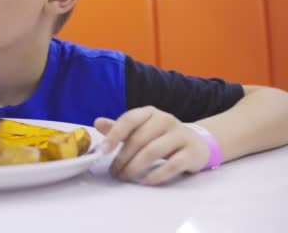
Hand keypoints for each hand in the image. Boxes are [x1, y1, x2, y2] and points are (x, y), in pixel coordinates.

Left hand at [94, 106, 209, 184]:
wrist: (196, 143)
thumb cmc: (161, 136)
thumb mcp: (140, 129)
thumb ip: (119, 128)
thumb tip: (98, 123)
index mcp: (149, 113)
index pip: (130, 119)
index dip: (115, 134)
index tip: (103, 150)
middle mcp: (165, 120)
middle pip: (139, 139)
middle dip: (122, 157)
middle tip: (114, 172)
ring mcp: (180, 135)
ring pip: (153, 151)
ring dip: (135, 167)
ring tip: (124, 176)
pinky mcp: (192, 152)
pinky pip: (172, 165)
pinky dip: (156, 175)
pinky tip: (144, 181)